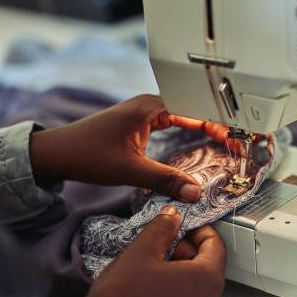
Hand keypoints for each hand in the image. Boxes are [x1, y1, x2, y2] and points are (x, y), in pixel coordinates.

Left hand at [29, 95, 231, 201]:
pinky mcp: (140, 122)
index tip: (236, 141)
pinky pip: (174, 121)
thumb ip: (165, 181)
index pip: (196, 110)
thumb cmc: (86, 153)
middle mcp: (149, 104)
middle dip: (219, 124)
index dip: (220, 126)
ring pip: (185, 114)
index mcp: (150, 107)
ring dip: (205, 126)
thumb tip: (195, 193)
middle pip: (194, 109)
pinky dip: (190, 129)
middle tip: (239, 142)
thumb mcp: (130, 170)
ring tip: (227, 140)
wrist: (56, 152)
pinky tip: (199, 139)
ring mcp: (144, 111)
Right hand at [63, 206, 225, 296]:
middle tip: (164, 244)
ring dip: (181, 272)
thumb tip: (172, 217)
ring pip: (198, 287)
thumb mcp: (143, 249)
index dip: (200, 231)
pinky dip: (177, 293)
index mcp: (206, 279)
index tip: (184, 226)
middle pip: (208, 267)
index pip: (216, 246)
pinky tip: (153, 288)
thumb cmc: (123, 296)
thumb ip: (163, 228)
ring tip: (154, 266)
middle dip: (188, 251)